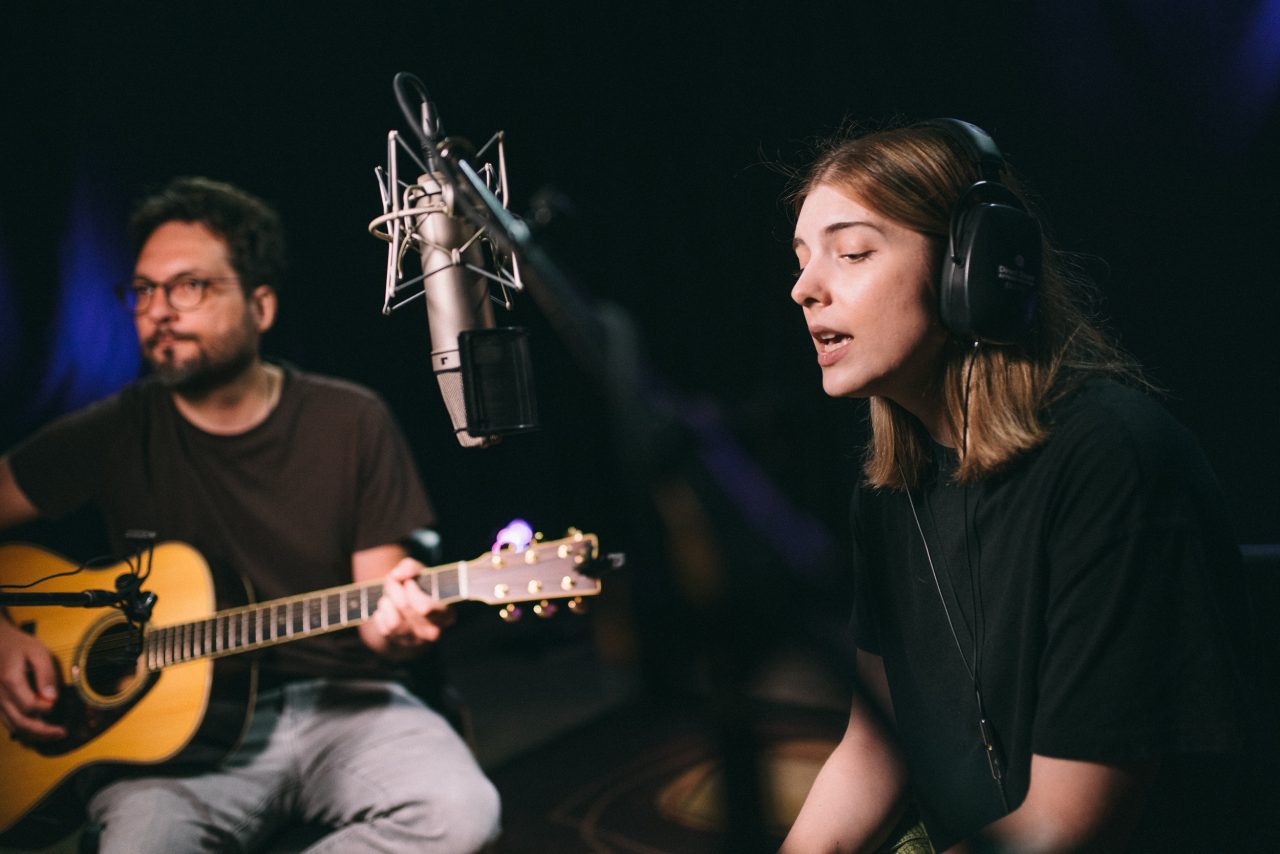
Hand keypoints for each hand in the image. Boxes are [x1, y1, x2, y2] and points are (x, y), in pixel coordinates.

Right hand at [0, 620, 66, 741]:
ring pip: (13, 727)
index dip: (46, 708)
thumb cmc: (18, 645)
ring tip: (54, 734)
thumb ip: (45, 674)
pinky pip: (8, 723)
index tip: (56, 702)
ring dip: (34, 735)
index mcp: (10, 681)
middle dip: (43, 732)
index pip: (29, 706)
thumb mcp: (37, 652)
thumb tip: (51, 698)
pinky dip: (24, 730)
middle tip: (62, 733)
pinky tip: (39, 730)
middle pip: (20, 723)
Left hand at [369, 558, 454, 654]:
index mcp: (446, 614)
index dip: (412, 592)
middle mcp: (434, 631)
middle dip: (395, 590)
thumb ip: (410, 567)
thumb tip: (398, 575)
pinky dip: (381, 614)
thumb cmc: (417, 588)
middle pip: (406, 608)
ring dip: (387, 603)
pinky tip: (386, 609)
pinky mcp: (399, 643)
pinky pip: (384, 628)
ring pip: (394, 622)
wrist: (404, 609)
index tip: (409, 583)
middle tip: (394, 584)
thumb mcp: (418, 572)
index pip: (425, 608)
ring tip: (389, 596)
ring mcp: (416, 640)